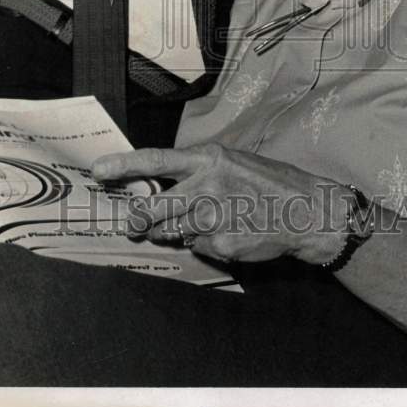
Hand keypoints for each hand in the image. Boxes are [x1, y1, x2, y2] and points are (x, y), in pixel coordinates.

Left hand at [93, 143, 347, 265]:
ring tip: (205, 221)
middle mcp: (207, 186)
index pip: (157, 160)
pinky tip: (227, 233)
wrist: (307, 210)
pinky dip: (206, 243)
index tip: (99, 170)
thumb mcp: (232, 162)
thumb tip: (161, 191)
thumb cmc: (267, 183)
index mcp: (208, 159)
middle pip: (154, 207)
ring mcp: (213, 217)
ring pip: (174, 230)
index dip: (124, 165)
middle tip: (134, 223)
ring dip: (178, 231)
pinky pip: (198, 246)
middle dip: (138, 219)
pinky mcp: (222, 243)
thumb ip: (197, 173)